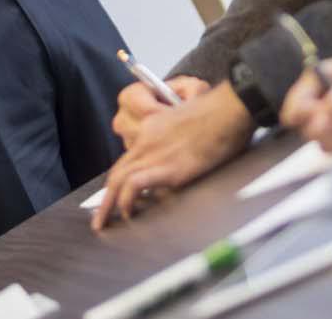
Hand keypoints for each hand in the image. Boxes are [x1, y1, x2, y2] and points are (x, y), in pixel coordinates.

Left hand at [92, 83, 253, 229]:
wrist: (231, 108)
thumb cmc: (221, 112)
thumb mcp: (190, 120)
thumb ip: (178, 139)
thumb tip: (182, 161)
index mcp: (153, 127)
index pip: (128, 157)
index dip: (119, 179)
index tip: (117, 195)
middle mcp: (148, 138)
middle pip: (118, 171)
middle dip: (106, 197)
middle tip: (100, 216)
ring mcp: (156, 153)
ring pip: (119, 180)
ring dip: (108, 204)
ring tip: (104, 223)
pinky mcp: (168, 167)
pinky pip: (134, 186)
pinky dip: (126, 201)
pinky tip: (129, 213)